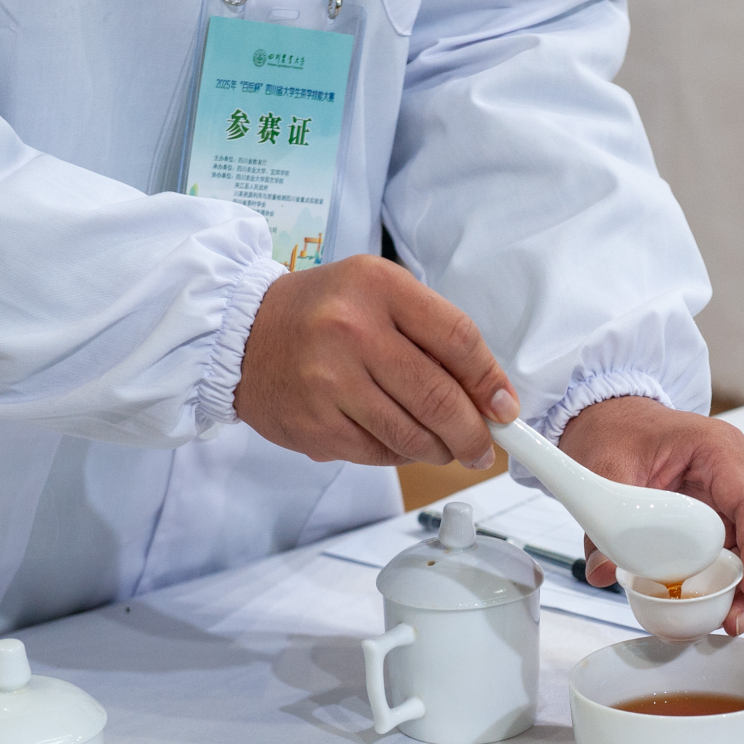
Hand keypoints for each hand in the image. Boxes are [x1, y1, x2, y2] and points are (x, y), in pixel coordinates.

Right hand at [236, 255, 519, 466]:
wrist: (239, 334)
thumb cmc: (320, 313)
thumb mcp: (378, 293)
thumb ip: (433, 333)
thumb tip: (490, 394)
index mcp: (378, 288)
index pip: (458, 339)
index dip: (490, 381)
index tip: (504, 408)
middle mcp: (352, 332)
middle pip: (439, 397)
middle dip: (473, 432)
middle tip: (483, 446)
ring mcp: (330, 382)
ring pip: (413, 435)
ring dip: (441, 449)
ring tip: (446, 447)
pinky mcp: (316, 424)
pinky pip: (379, 453)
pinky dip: (400, 454)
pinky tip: (398, 441)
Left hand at [560, 397, 743, 635]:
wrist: (613, 423)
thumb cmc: (618, 433)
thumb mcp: (605, 468)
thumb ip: (604, 522)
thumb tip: (603, 572)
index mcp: (718, 451)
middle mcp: (738, 476)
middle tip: (737, 620)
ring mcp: (734, 501)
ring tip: (730, 623)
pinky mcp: (724, 524)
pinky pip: (742, 558)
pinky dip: (736, 588)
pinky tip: (719, 610)